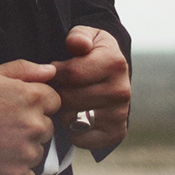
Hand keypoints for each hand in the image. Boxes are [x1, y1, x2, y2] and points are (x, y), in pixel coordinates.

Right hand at [0, 60, 60, 174]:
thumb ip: (24, 70)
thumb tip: (51, 71)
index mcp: (31, 97)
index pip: (54, 102)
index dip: (35, 105)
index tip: (15, 111)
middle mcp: (34, 126)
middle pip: (45, 128)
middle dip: (28, 128)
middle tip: (0, 129)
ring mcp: (27, 154)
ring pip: (36, 153)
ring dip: (21, 152)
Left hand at [52, 26, 130, 150]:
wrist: (111, 75)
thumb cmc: (92, 53)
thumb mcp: (86, 36)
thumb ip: (78, 36)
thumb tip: (77, 45)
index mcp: (114, 63)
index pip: (71, 74)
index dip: (54, 73)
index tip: (53, 70)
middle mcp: (121, 90)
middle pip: (69, 98)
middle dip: (56, 92)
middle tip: (56, 87)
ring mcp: (120, 114)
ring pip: (72, 119)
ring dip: (61, 111)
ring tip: (63, 101)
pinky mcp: (115, 133)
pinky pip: (81, 138)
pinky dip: (71, 131)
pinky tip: (72, 117)